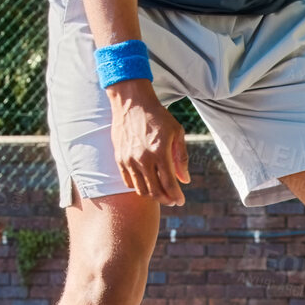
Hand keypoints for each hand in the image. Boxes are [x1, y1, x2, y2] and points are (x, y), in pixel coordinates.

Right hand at [108, 79, 189, 205]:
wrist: (132, 103)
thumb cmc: (158, 116)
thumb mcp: (177, 133)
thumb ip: (181, 158)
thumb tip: (185, 180)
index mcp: (160, 152)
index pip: (169, 184)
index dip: (176, 196)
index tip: (181, 201)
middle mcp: (143, 159)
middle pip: (154, 191)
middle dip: (166, 200)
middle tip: (172, 201)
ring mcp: (129, 160)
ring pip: (140, 190)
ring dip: (152, 195)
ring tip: (160, 193)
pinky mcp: (119, 159)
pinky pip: (128, 182)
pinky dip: (138, 187)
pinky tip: (146, 184)